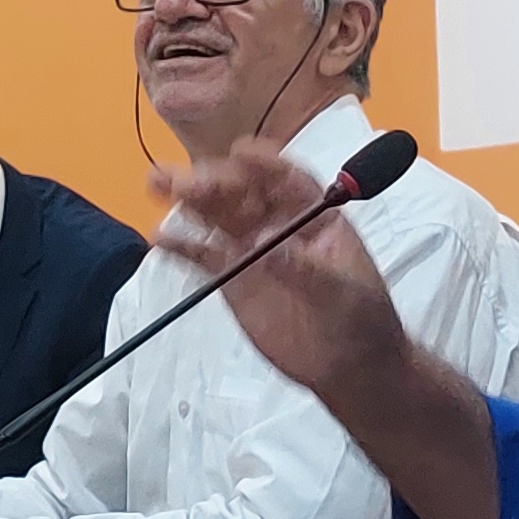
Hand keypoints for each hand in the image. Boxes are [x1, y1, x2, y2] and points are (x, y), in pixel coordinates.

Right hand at [151, 144, 411, 408]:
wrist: (349, 365)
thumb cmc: (361, 319)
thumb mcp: (343, 292)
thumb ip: (304, 269)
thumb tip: (265, 245)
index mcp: (315, 216)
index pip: (289, 182)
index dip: (265, 165)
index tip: (239, 152)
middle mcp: (279, 223)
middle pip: (243, 193)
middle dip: (214, 181)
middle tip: (183, 180)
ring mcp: (252, 250)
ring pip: (217, 216)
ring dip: (189, 199)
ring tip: (157, 184)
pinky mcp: (233, 279)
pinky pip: (204, 257)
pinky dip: (182, 247)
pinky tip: (160, 238)